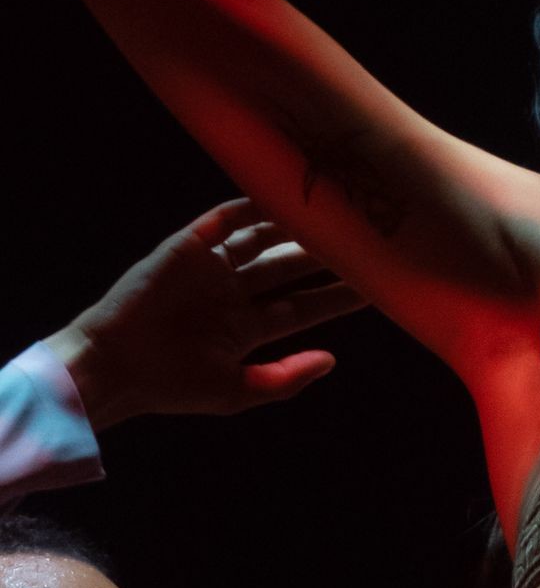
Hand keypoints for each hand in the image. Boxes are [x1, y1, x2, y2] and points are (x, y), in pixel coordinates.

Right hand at [42, 198, 363, 429]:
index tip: (380, 283)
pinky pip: (224, 220)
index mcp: (247, 328)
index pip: (305, 305)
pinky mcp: (186, 247)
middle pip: (291, 267)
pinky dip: (251, 207)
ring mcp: (211, 268)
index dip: (339, 295)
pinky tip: (281, 197)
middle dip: (326, 254)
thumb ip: (286, 377)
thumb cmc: (171, 387)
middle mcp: (234, 293)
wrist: (111, 367)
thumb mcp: (236, 391)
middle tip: (364, 237)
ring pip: (263, 240)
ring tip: (331, 212)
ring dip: (296, 227)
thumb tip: (332, 360)